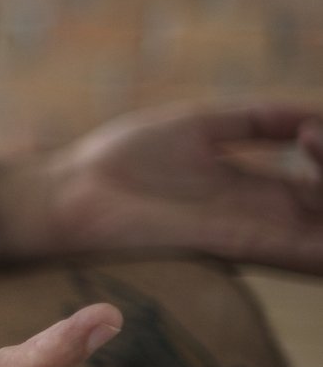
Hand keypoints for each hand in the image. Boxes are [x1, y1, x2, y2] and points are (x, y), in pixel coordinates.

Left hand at [0, 102, 322, 274]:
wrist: (69, 195)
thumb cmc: (121, 162)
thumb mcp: (199, 126)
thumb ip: (256, 120)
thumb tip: (314, 111)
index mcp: (258, 191)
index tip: (311, 127)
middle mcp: (267, 220)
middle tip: (313, 141)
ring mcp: (259, 237)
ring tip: (318, 160)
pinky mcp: (241, 247)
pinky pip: (310, 256)